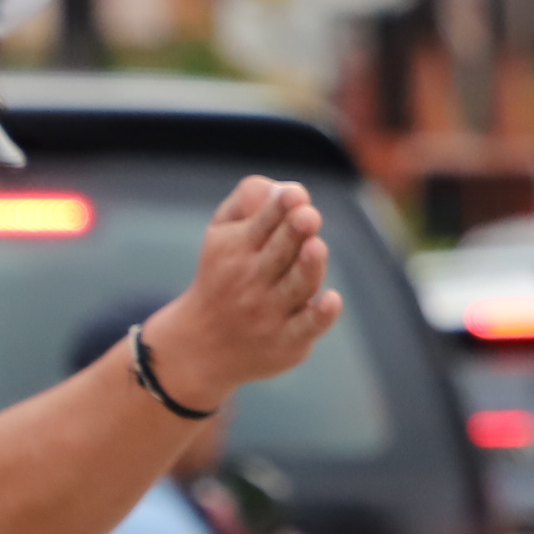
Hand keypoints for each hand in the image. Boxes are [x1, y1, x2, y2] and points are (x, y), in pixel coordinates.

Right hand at [143, 178, 338, 404]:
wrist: (201, 346)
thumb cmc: (223, 276)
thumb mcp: (221, 235)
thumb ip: (248, 202)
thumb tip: (288, 188)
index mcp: (236, 248)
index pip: (261, 225)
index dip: (279, 208)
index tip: (294, 195)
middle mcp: (252, 280)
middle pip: (279, 253)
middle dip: (293, 232)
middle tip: (308, 215)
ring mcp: (270, 313)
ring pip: (295, 287)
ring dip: (308, 267)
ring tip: (316, 247)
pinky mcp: (288, 341)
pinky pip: (306, 327)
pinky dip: (320, 315)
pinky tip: (332, 300)